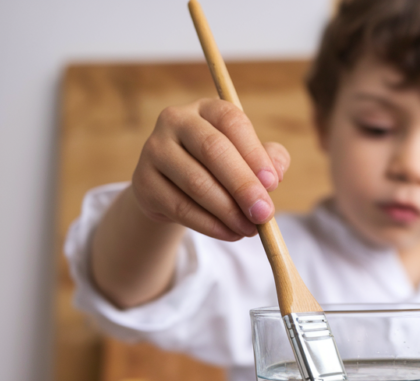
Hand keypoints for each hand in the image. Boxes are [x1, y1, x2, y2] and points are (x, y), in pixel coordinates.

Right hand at [129, 98, 290, 239]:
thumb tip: (275, 174)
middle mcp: (176, 121)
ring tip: (251, 229)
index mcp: (206, 108)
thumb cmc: (220, 168)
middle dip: (243, 185)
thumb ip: (269, 159)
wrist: (174, 188)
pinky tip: (230, 233)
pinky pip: (181, 207)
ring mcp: (155, 150)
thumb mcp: (248, 158)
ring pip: (196, 183)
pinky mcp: (144, 182)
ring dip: (229, 211)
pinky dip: (210, 225)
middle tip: (264, 213)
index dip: (254, 153)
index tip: (273, 184)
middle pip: (212, 150)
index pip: (232, 121)